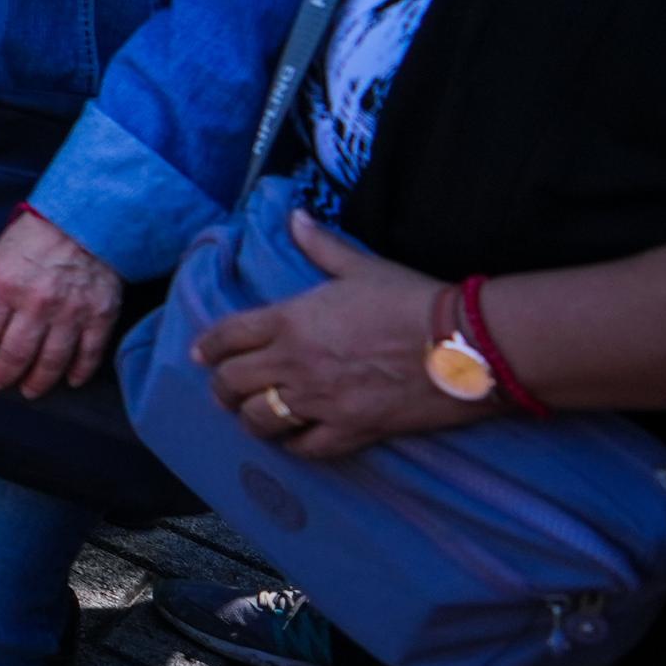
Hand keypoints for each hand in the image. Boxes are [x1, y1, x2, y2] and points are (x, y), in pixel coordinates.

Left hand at [0, 208, 125, 398]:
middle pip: (14, 354)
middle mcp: (35, 304)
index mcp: (3, 285)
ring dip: (37, 382)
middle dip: (2, 374)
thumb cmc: (38, 233)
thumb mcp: (0, 256)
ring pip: (49, 362)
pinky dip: (78, 372)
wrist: (87, 217)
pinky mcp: (99, 317)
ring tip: (29, 390)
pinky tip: (70, 381)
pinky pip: (88, 355)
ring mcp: (70, 313)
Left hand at [189, 212, 483, 458]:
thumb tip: (295, 217)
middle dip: (222, 387)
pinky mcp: (351, 430)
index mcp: (289, 319)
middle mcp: (294, 362)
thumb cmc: (413, 300)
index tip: (200, 355)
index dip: (207, 347)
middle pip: (232, 382)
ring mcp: (320, 400)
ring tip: (253, 416)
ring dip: (251, 418)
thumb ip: (321, 245)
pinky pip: (305, 447)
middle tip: (224, 390)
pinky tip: (294, 440)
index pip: (226, 336)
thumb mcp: (361, 266)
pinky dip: (294, 445)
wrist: (465, 343)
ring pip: (259, 419)